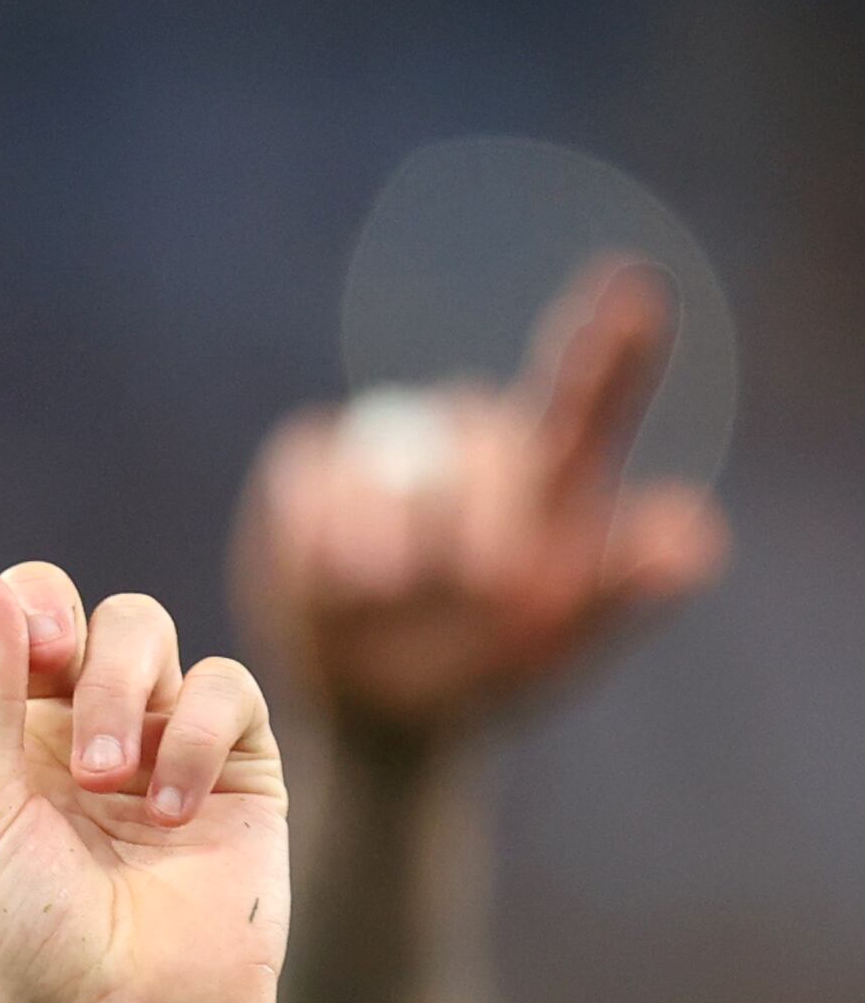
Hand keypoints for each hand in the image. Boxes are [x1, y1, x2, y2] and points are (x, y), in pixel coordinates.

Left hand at [0, 477, 288, 1002]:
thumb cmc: (38, 941)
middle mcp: (55, 730)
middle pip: (47, 600)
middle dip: (47, 613)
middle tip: (51, 664)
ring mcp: (147, 735)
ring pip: (139, 626)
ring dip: (122, 687)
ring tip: (111, 780)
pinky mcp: (228, 757)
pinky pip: (217, 685)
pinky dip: (190, 733)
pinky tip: (167, 807)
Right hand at [230, 259, 725, 743]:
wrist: (382, 711)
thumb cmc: (488, 672)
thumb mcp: (560, 647)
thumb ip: (624, 590)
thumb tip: (691, 536)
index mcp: (551, 472)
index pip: (583, 394)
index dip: (609, 345)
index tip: (634, 291)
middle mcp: (474, 440)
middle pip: (483, 435)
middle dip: (486, 508)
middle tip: (488, 588)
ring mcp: (389, 449)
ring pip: (390, 457)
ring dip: (390, 537)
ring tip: (389, 595)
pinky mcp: (311, 468)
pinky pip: (311, 475)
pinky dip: (319, 532)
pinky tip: (331, 581)